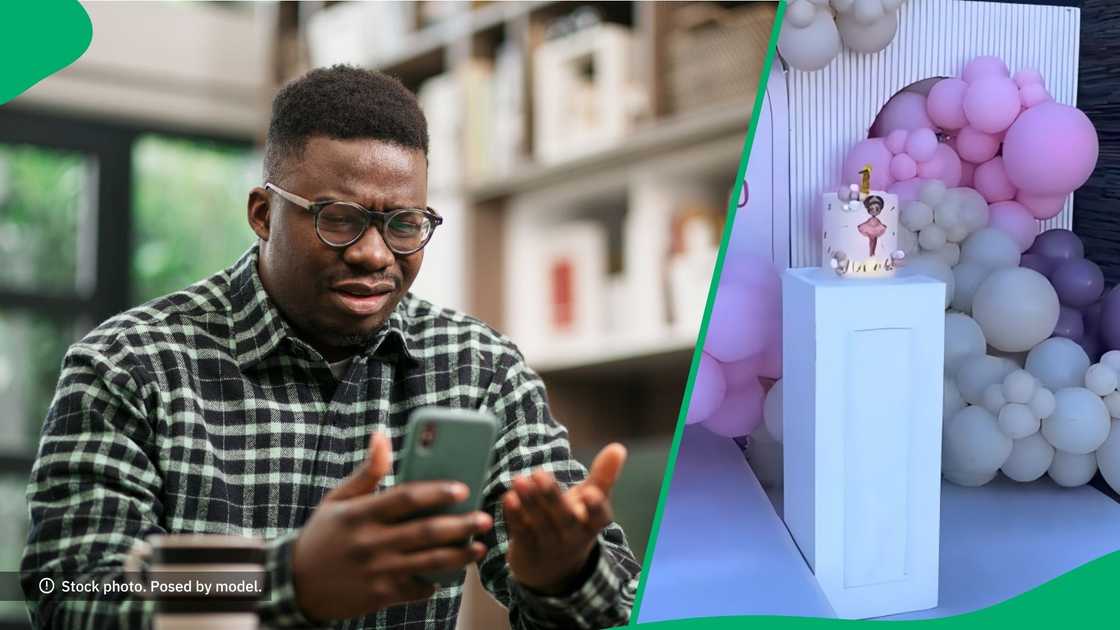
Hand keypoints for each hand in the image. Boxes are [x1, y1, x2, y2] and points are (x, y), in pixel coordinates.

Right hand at [291, 433, 492, 621]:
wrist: (295, 585)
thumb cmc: (322, 535)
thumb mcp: (337, 500)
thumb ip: (367, 472)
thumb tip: (382, 435)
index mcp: (361, 514)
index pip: (405, 498)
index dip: (436, 491)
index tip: (463, 487)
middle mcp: (371, 542)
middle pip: (425, 532)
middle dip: (460, 525)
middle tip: (484, 518)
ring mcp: (377, 571)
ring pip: (429, 562)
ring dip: (459, 555)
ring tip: (480, 547)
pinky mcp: (381, 595)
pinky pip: (417, 588)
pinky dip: (436, 581)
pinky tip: (450, 573)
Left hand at [502, 443, 625, 594]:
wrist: (553, 571)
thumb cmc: (576, 523)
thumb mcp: (592, 502)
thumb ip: (603, 476)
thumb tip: (618, 447)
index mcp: (592, 523)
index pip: (599, 516)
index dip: (595, 506)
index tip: (590, 493)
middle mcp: (573, 536)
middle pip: (564, 518)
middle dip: (551, 497)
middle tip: (539, 474)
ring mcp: (549, 545)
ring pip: (539, 523)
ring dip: (529, 501)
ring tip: (520, 479)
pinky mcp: (527, 549)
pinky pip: (521, 532)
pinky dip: (515, 516)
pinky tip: (509, 497)